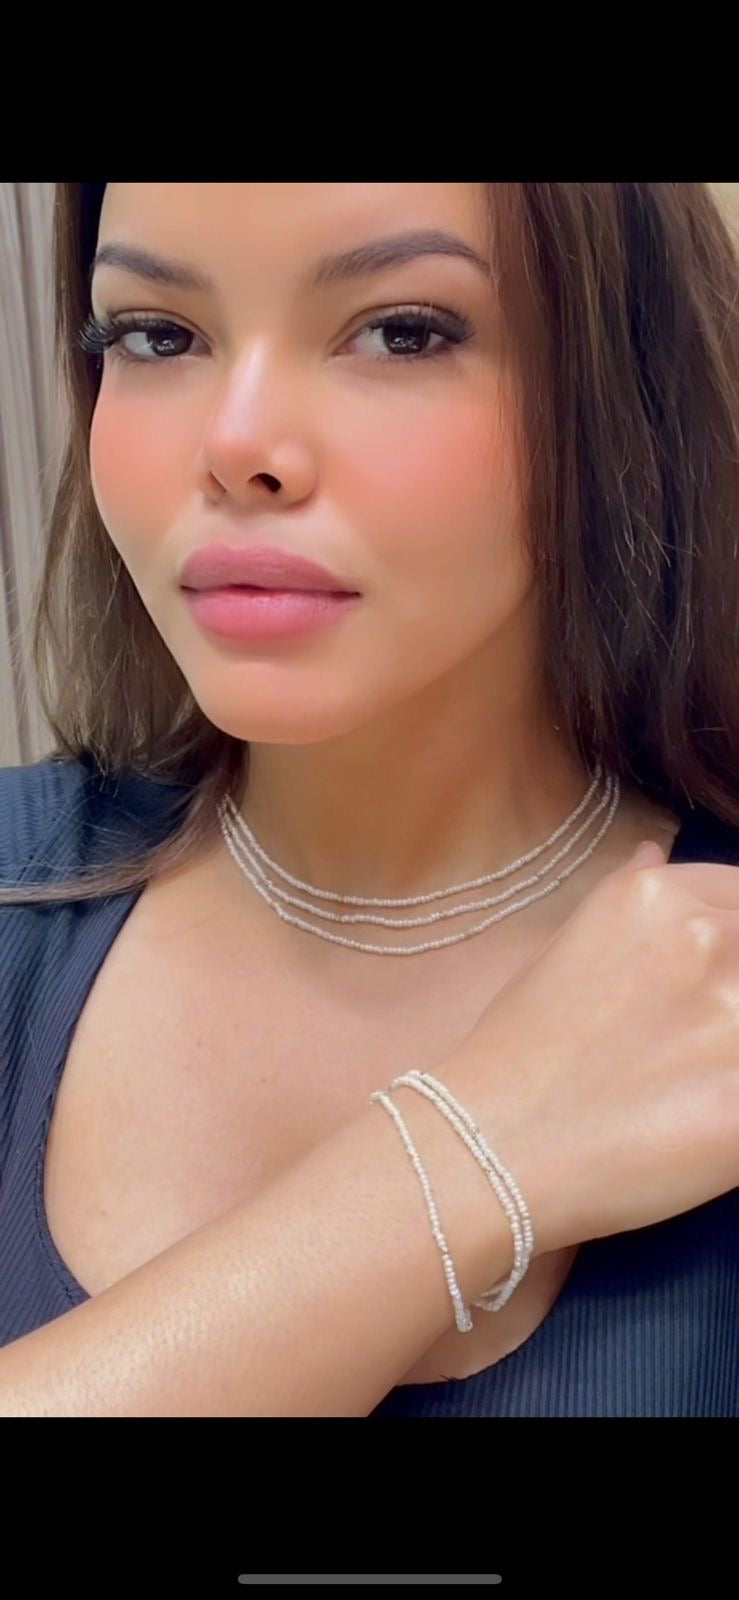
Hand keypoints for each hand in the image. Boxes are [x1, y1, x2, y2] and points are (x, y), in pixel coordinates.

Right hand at [448, 838, 738, 1257]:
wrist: (490, 1145)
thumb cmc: (517, 1052)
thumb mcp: (563, 945)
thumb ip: (627, 895)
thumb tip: (654, 853)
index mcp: (656, 896)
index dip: (734, 939)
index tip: (720, 979)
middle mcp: (703, 937)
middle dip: (735, 993)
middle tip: (698, 1036)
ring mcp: (734, 1016)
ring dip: (733, 1048)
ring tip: (688, 1076)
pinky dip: (736, 1107)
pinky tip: (702, 1117)